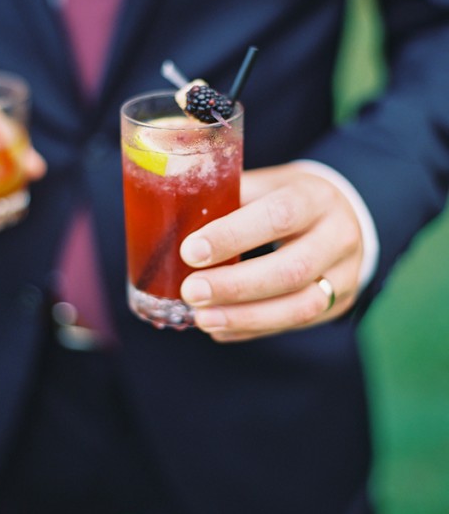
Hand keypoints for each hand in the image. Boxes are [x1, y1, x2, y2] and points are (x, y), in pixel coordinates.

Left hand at [179, 164, 363, 341]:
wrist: (340, 214)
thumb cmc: (285, 197)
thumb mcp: (263, 185)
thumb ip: (226, 198)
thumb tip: (170, 218)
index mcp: (315, 197)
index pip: (278, 216)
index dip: (232, 236)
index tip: (190, 252)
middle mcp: (338, 236)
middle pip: (292, 270)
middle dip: (235, 286)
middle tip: (191, 292)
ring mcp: (344, 274)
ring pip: (300, 306)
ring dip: (245, 317)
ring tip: (203, 318)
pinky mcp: (339, 303)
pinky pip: (295, 324)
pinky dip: (253, 329)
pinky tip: (220, 329)